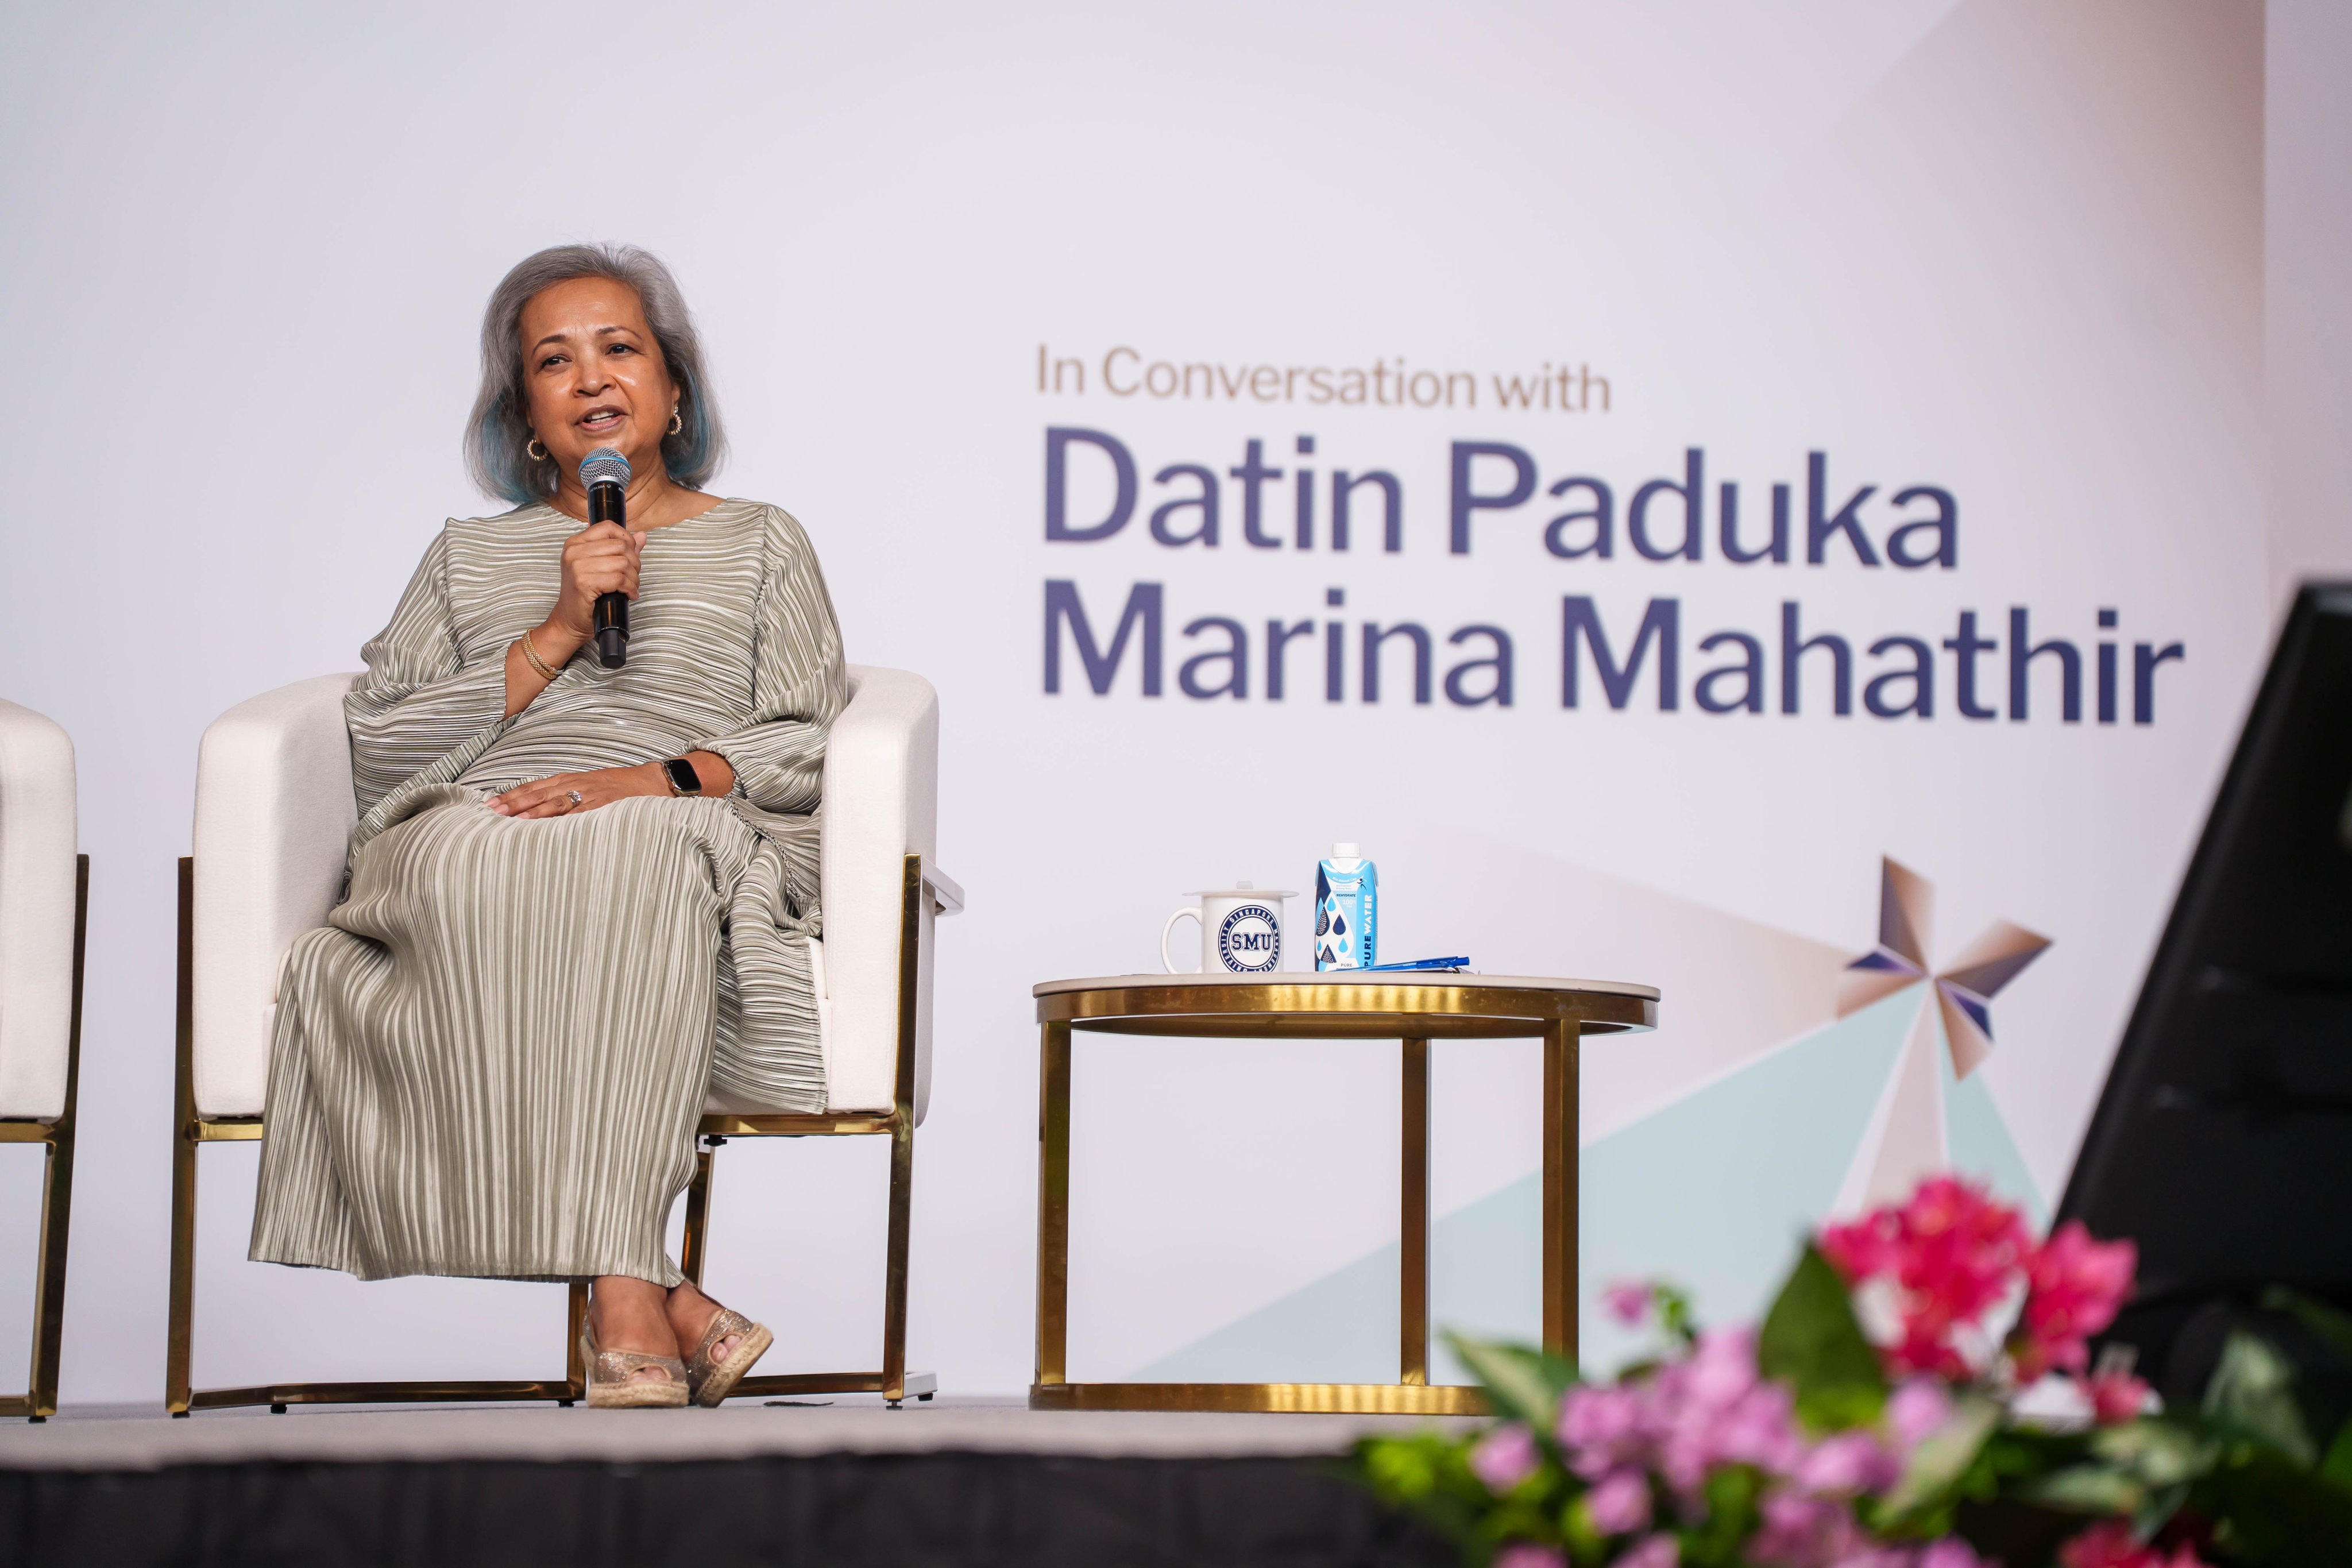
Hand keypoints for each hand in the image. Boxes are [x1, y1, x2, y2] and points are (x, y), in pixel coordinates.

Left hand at [486, 763, 666, 818]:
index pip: (533, 787)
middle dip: (513, 803)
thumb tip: (539, 809)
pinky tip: (546, 826)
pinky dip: (561, 820)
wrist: (651, 782)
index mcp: (569, 779)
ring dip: (530, 811)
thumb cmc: (618, 786)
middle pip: (537, 794)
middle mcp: (574, 784)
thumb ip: (565, 795)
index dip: (511, 795)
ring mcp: (588, 795)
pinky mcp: (602, 806)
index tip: (490, 804)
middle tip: (491, 812)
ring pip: (553, 802)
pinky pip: (578, 814)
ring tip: (510, 819)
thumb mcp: (588, 785)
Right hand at [549, 522, 643, 642]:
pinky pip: (619, 579)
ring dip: (634, 578)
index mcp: (576, 543)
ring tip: (630, 587)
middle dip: (634, 563)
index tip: (631, 556)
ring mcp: (577, 566)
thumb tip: (642, 536)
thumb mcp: (601, 567)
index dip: (627, 540)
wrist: (569, 620)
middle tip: (632, 577)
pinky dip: (630, 588)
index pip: (608, 527)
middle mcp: (574, 551)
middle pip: (620, 546)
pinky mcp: (584, 582)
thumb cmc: (585, 595)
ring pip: (622, 563)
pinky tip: (628, 594)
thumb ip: (621, 550)